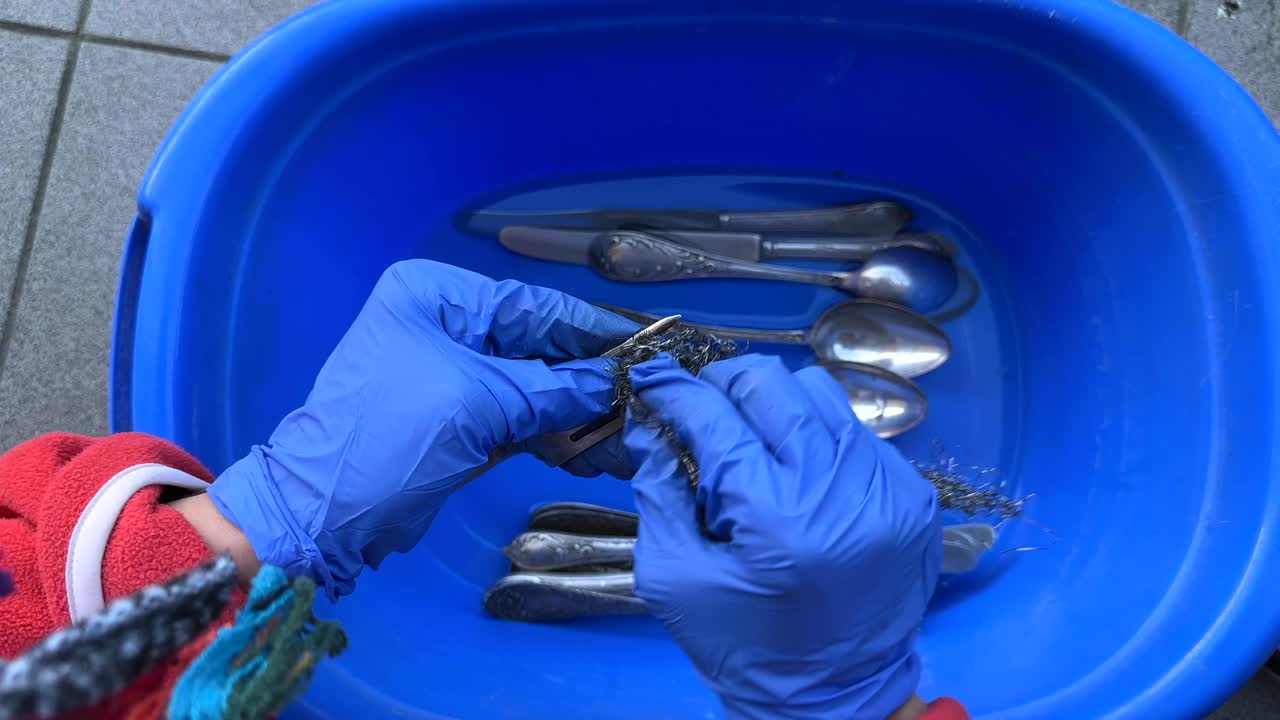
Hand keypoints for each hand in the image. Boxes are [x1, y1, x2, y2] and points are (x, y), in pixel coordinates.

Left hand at [208, 260, 637, 597]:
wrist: (325, 516)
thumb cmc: (391, 442)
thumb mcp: (477, 406)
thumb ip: (552, 390)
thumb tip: (617, 383)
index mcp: (436, 296)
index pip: (530, 304)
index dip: (590, 326)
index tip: (647, 340)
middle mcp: (444, 322)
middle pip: (535, 343)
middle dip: (587, 373)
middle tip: (644, 388)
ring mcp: (450, 370)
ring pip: (531, 382)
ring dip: (575, 409)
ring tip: (624, 427)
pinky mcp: (458, 414)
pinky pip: (517, 414)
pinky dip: (551, 432)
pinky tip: (590, 448)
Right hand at [624, 354, 940, 719]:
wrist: (838, 698)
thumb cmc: (743, 646)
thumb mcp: (674, 578)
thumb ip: (658, 491)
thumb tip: (648, 420)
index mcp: (774, 520)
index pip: (716, 418)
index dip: (674, 390)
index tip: (650, 379)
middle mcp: (839, 491)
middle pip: (772, 385)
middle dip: (724, 384)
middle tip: (702, 404)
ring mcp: (886, 488)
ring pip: (819, 393)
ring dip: (774, 402)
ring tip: (753, 435)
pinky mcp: (913, 495)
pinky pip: (856, 431)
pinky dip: (818, 434)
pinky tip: (799, 468)